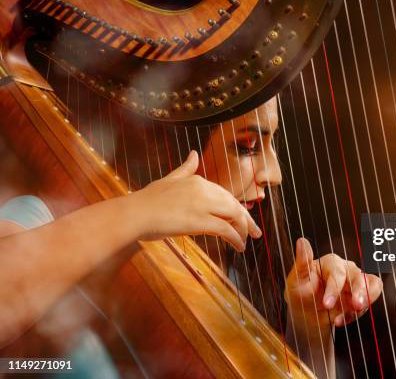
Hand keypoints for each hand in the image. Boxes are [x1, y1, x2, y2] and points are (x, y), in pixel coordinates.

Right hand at [129, 150, 260, 250]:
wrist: (134, 214)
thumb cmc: (147, 201)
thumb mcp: (169, 179)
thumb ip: (185, 168)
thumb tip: (194, 154)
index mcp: (198, 180)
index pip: (225, 195)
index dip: (236, 208)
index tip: (243, 219)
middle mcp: (203, 189)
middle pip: (234, 204)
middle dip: (247, 219)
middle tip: (255, 232)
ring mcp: (202, 204)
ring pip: (234, 215)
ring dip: (243, 230)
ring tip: (246, 242)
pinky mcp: (199, 220)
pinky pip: (226, 229)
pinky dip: (236, 238)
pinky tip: (239, 246)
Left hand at [284, 238, 382, 327]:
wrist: (306, 313)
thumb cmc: (300, 293)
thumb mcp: (296, 280)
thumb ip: (302, 262)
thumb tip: (302, 241)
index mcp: (330, 262)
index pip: (337, 272)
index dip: (334, 288)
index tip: (327, 304)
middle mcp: (345, 269)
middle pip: (358, 275)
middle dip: (358, 291)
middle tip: (354, 306)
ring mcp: (355, 282)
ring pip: (372, 284)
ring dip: (368, 297)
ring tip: (356, 310)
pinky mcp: (362, 295)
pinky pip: (371, 299)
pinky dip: (360, 312)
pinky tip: (342, 320)